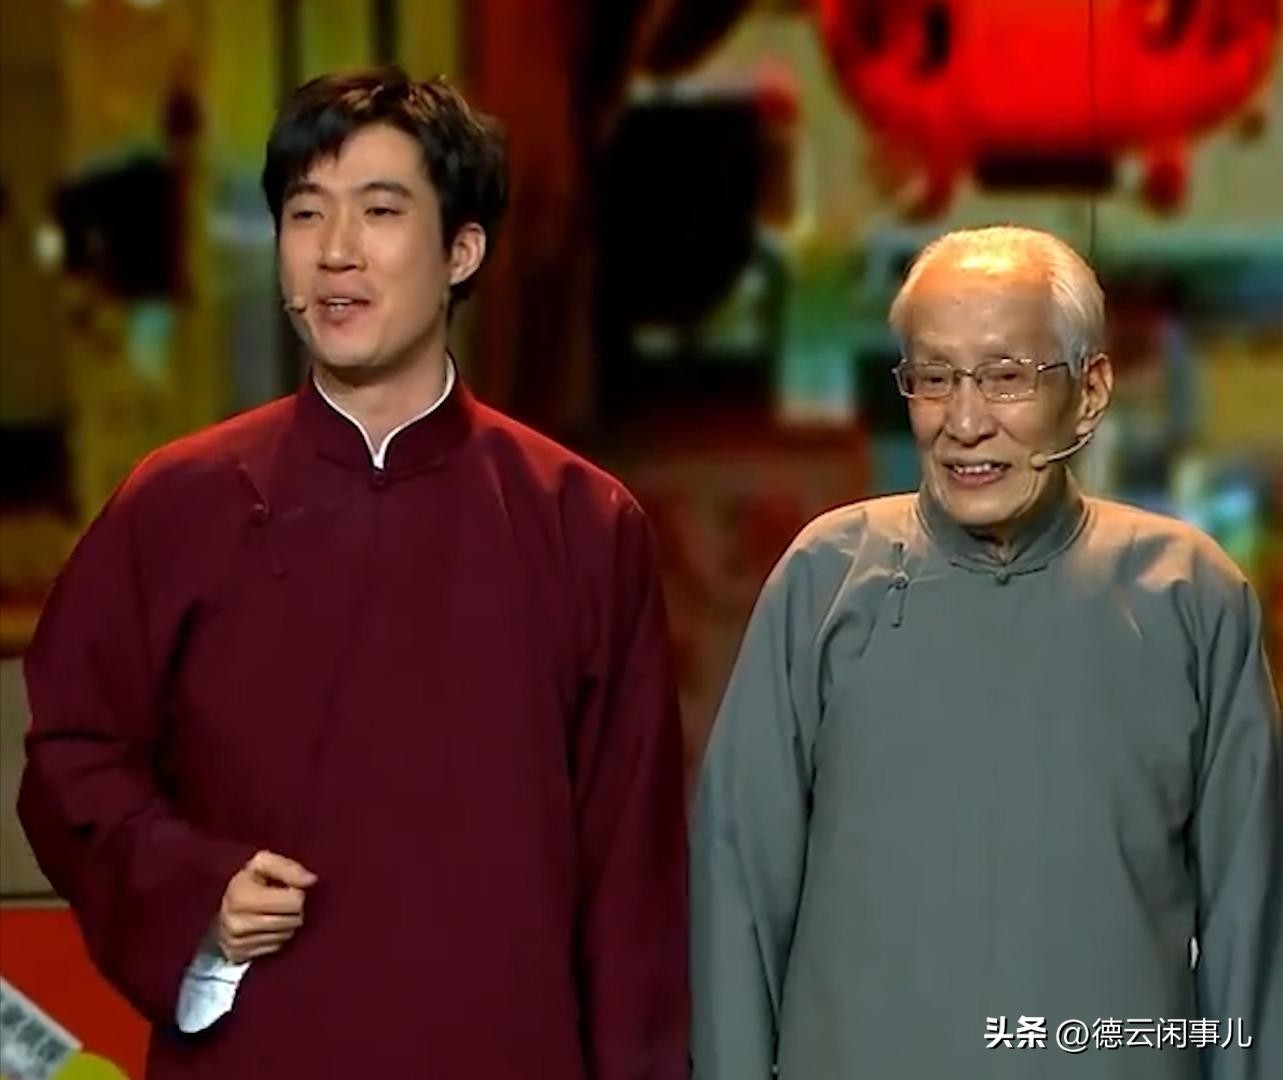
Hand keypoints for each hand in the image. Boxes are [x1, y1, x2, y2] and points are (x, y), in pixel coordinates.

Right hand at [216, 849, 316, 963]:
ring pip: (286, 935)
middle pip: (293, 921)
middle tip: (280, 900)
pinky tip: (266, 926)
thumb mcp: (263, 864)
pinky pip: (276, 948)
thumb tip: (311, 880)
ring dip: (286, 923)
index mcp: (241, 897)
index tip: (286, 887)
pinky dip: (276, 937)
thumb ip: (288, 868)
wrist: (215, 905)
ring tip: (273, 912)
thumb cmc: (247, 881)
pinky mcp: (238, 955)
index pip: (294, 902)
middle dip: (293, 909)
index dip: (296, 892)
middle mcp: (236, 923)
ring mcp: (235, 943)